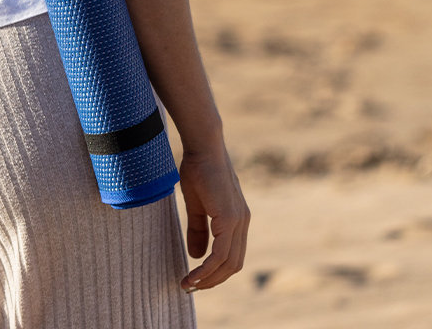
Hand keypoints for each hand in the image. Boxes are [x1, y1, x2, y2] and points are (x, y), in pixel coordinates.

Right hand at [178, 142, 249, 291]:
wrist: (203, 146)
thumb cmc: (198, 169)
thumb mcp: (196, 204)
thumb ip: (198, 230)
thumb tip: (197, 256)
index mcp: (237, 219)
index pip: (231, 256)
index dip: (215, 271)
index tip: (195, 279)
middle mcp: (242, 222)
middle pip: (232, 264)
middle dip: (212, 280)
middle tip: (191, 287)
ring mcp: (238, 220)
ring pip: (228, 262)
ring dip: (209, 278)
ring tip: (189, 284)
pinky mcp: (230, 217)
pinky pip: (221, 253)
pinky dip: (208, 268)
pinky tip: (194, 273)